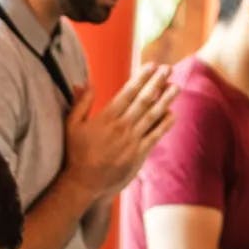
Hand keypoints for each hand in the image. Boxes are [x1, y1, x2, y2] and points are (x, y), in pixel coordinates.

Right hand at [62, 63, 177, 198]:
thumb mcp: (71, 125)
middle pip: (144, 100)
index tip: (152, 66)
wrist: (84, 183)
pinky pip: (155, 136)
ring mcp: (132, 141)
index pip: (128, 92)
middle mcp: (122, 127)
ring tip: (176, 87)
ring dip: (166, 100)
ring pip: (153, 116)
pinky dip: (165, 124)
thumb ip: (80, 103)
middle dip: (157, 83)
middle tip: (169, 69)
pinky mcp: (139, 154)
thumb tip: (84, 83)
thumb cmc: (76, 153)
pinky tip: (173, 114)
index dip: (141, 78)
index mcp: (106, 117)